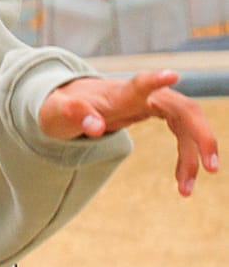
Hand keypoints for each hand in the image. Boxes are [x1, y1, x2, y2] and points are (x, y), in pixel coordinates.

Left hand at [38, 68, 219, 196]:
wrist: (72, 103)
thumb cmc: (62, 108)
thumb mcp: (56, 113)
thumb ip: (72, 114)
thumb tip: (95, 127)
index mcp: (121, 93)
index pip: (141, 84)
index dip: (155, 80)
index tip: (173, 75)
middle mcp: (145, 95)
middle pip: (183, 108)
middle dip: (200, 136)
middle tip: (210, 168)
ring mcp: (156, 103)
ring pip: (188, 124)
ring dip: (193, 156)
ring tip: (186, 190)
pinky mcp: (160, 114)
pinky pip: (182, 134)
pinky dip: (186, 158)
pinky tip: (183, 183)